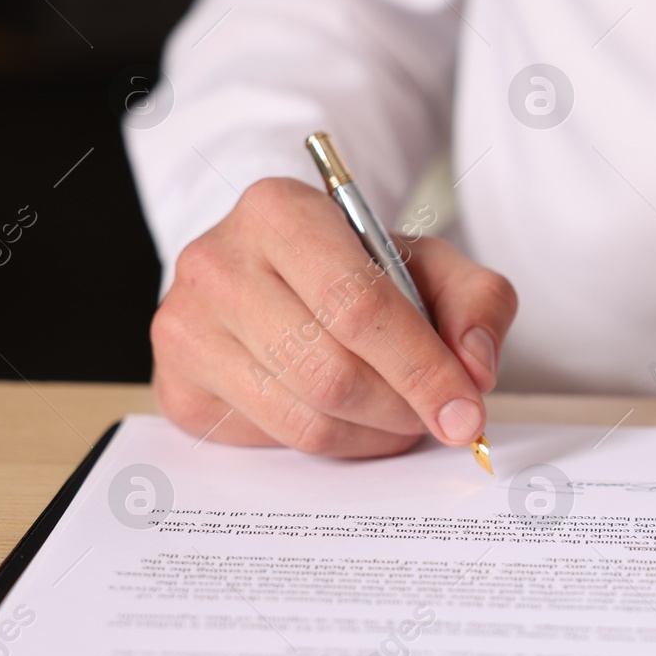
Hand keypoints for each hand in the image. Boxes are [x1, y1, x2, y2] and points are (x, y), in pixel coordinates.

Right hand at [151, 177, 517, 456]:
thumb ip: (478, 302)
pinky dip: (334, 444)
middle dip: (402, 408)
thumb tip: (475, 368)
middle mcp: (217, 264)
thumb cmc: (356, 264)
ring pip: (305, 420)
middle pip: (331, 373)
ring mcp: (185, 329)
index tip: (467, 410)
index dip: (422, 369)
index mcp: (278, 211)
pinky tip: (349, 416)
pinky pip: (275, 442)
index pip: (359, 305)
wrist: (276, 269)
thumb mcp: (430, 261)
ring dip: (373, 434)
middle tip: (438, 415)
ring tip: (400, 414)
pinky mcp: (177, 388)